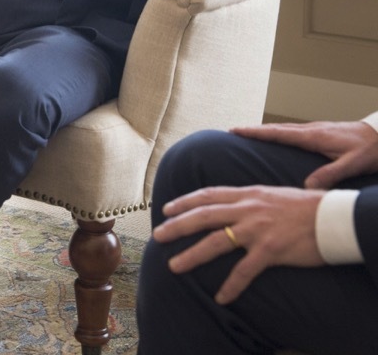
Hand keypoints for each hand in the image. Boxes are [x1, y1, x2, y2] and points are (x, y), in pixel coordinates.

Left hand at [152, 185, 324, 303]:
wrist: (333, 217)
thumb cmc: (304, 207)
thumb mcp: (271, 194)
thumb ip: (249, 199)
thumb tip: (231, 204)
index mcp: (247, 194)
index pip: (208, 195)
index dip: (185, 202)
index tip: (166, 209)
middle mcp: (247, 209)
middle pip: (203, 216)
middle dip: (177, 226)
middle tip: (158, 235)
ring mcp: (257, 229)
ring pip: (216, 242)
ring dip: (192, 255)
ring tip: (174, 266)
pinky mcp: (270, 250)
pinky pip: (245, 270)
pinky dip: (231, 286)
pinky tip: (221, 297)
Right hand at [231, 120, 377, 189]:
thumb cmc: (371, 149)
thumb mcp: (352, 164)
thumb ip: (329, 174)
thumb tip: (306, 186)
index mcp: (314, 136)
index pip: (278, 133)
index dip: (255, 132)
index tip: (235, 130)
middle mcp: (311, 130)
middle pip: (276, 128)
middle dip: (254, 130)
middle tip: (233, 131)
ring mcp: (316, 129)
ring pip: (284, 129)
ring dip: (266, 131)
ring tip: (250, 135)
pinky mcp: (322, 132)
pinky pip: (293, 131)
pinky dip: (279, 133)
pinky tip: (278, 139)